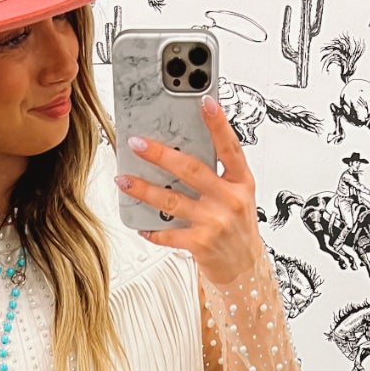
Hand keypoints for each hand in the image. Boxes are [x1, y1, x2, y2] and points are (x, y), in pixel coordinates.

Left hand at [114, 95, 261, 286]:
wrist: (245, 269)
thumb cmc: (238, 229)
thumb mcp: (239, 197)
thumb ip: (218, 176)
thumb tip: (183, 152)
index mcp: (241, 182)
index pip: (230, 147)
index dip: (218, 124)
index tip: (204, 102)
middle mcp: (230, 200)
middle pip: (191, 169)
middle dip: (160, 154)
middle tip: (138, 144)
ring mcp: (215, 222)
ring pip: (172, 200)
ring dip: (144, 189)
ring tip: (125, 180)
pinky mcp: (201, 243)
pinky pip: (169, 233)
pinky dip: (152, 229)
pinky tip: (141, 224)